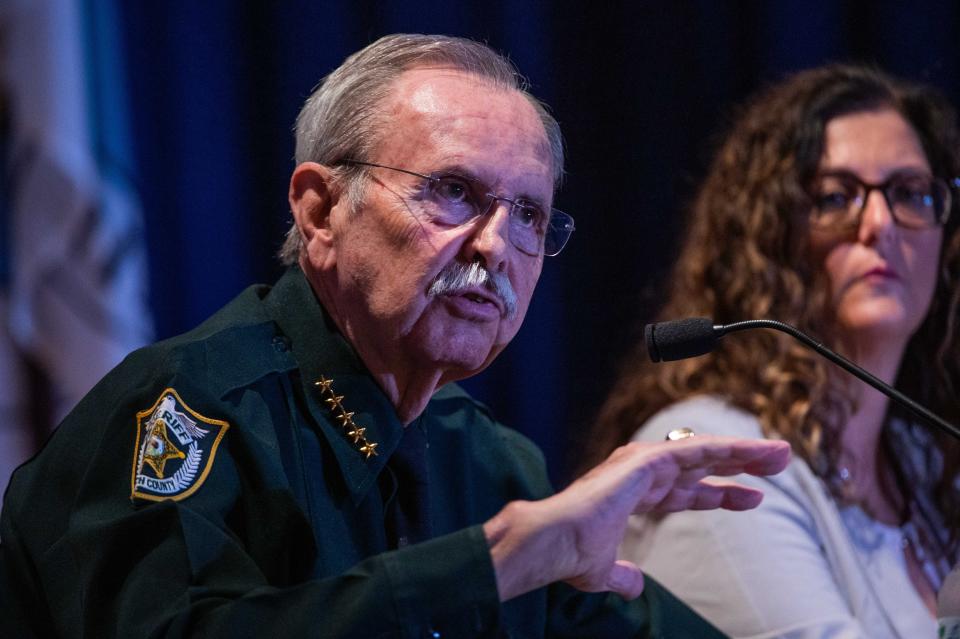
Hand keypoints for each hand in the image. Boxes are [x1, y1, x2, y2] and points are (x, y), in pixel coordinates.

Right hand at [483, 435, 789, 600]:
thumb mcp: (605, 571)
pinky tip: (751, 451)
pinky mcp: (644, 461)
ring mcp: (642, 464)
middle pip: (701, 466)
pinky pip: (695, 450)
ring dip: (743, 451)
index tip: (751, 498)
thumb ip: (623, 575)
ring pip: (704, 452)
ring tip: (781, 454)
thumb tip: (633, 585)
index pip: (685, 490)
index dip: (718, 494)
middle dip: (740, 464)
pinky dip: (725, 449)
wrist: (553, 541)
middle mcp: (640, 474)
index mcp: (633, 495)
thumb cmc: (571, 554)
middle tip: (779, 463)